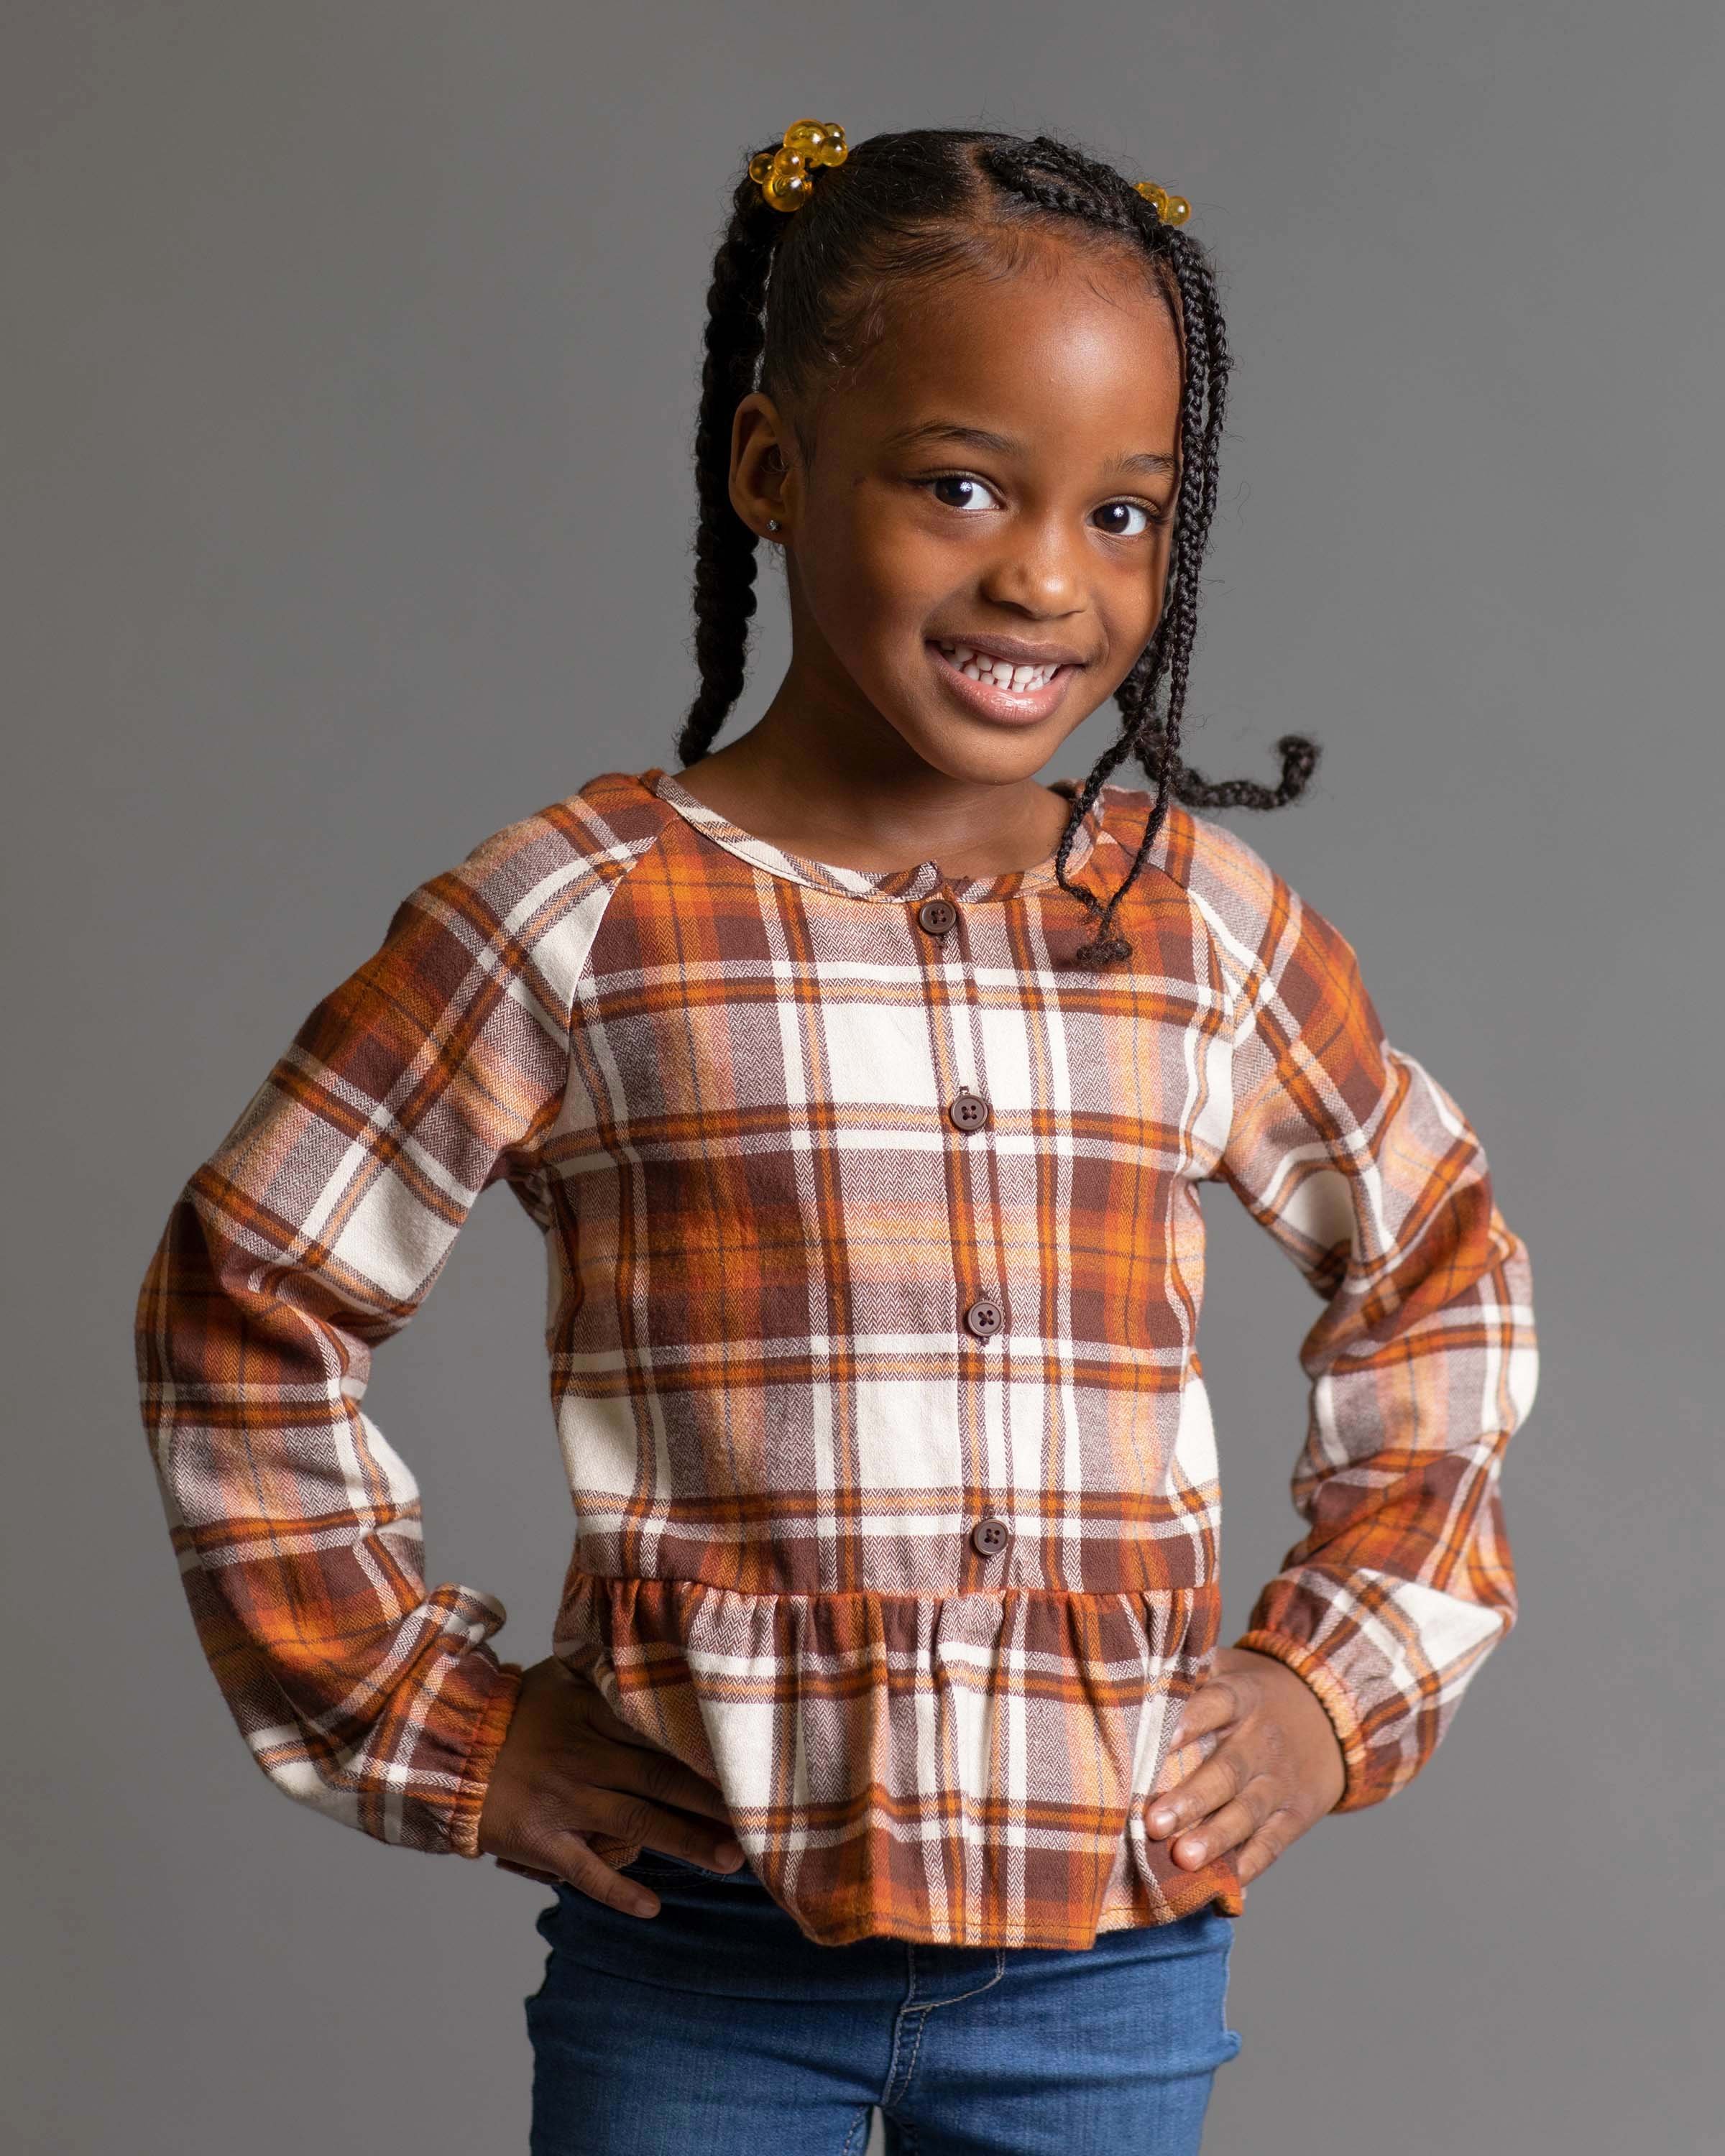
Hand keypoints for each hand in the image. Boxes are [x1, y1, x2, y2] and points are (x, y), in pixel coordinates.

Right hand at [476, 1656, 743, 1917]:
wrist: (446, 1747)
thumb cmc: (512, 1709)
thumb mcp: (558, 1675)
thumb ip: (604, 1668)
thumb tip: (652, 1649)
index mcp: (591, 1712)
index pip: (659, 1729)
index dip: (704, 1747)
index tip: (747, 1758)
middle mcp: (584, 1757)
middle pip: (662, 1778)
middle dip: (713, 1800)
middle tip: (760, 1816)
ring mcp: (564, 1801)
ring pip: (637, 1823)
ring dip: (687, 1843)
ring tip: (733, 1860)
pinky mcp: (541, 1840)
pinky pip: (585, 1870)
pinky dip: (619, 1890)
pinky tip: (653, 1907)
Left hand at [1145, 1645, 1346, 1892]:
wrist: (1331, 1710)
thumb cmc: (1255, 1690)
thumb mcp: (1230, 1667)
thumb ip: (1187, 1670)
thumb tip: (1131, 1664)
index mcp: (1242, 1696)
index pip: (1215, 1705)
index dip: (1188, 1722)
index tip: (1157, 1741)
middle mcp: (1263, 1740)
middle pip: (1227, 1770)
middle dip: (1191, 1798)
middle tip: (1155, 1822)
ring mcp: (1281, 1781)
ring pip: (1247, 1813)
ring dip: (1215, 1838)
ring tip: (1184, 1860)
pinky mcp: (1295, 1815)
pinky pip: (1271, 1844)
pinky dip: (1249, 1867)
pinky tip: (1225, 1890)